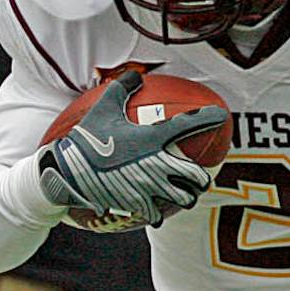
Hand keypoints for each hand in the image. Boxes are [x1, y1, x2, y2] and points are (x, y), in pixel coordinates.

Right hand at [37, 69, 223, 228]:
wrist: (68, 173)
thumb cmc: (87, 138)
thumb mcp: (103, 107)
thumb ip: (122, 87)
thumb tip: (136, 75)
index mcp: (153, 139)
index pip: (190, 125)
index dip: (209, 118)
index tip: (221, 116)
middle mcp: (158, 166)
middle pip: (198, 176)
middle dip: (202, 177)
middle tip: (199, 176)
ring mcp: (149, 189)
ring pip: (185, 200)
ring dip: (187, 197)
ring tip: (183, 195)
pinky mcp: (138, 206)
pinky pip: (159, 214)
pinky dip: (160, 212)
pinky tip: (156, 211)